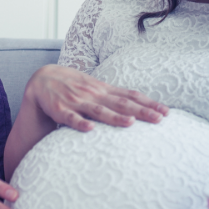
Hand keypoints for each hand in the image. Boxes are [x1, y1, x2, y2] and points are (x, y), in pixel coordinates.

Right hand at [26, 64, 167, 131]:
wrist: (42, 79)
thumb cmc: (73, 86)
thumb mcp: (95, 87)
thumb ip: (114, 96)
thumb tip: (140, 104)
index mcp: (103, 90)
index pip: (130, 95)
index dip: (148, 103)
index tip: (166, 112)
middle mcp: (93, 94)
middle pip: (120, 103)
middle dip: (140, 111)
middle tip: (159, 119)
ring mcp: (77, 101)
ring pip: (98, 110)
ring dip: (114, 117)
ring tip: (130, 122)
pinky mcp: (60, 110)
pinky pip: (71, 118)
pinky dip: (80, 123)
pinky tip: (90, 129)